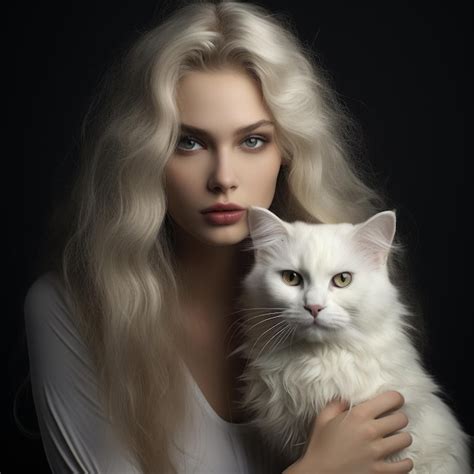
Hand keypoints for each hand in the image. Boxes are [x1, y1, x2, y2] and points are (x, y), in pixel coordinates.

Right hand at [282, 391, 413, 473]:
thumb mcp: (323, 418)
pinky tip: (399, 459)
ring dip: (401, 438)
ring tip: (394, 439)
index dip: (396, 398)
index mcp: (358, 415)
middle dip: (398, 418)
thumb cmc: (320, 446)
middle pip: (401, 419)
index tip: (395, 401)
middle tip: (392, 421)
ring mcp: (377, 453)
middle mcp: (370, 431)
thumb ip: (336, 404)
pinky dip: (405, 462)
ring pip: (406, 439)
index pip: (390, 399)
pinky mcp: (381, 471)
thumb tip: (348, 398)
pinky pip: (405, 465)